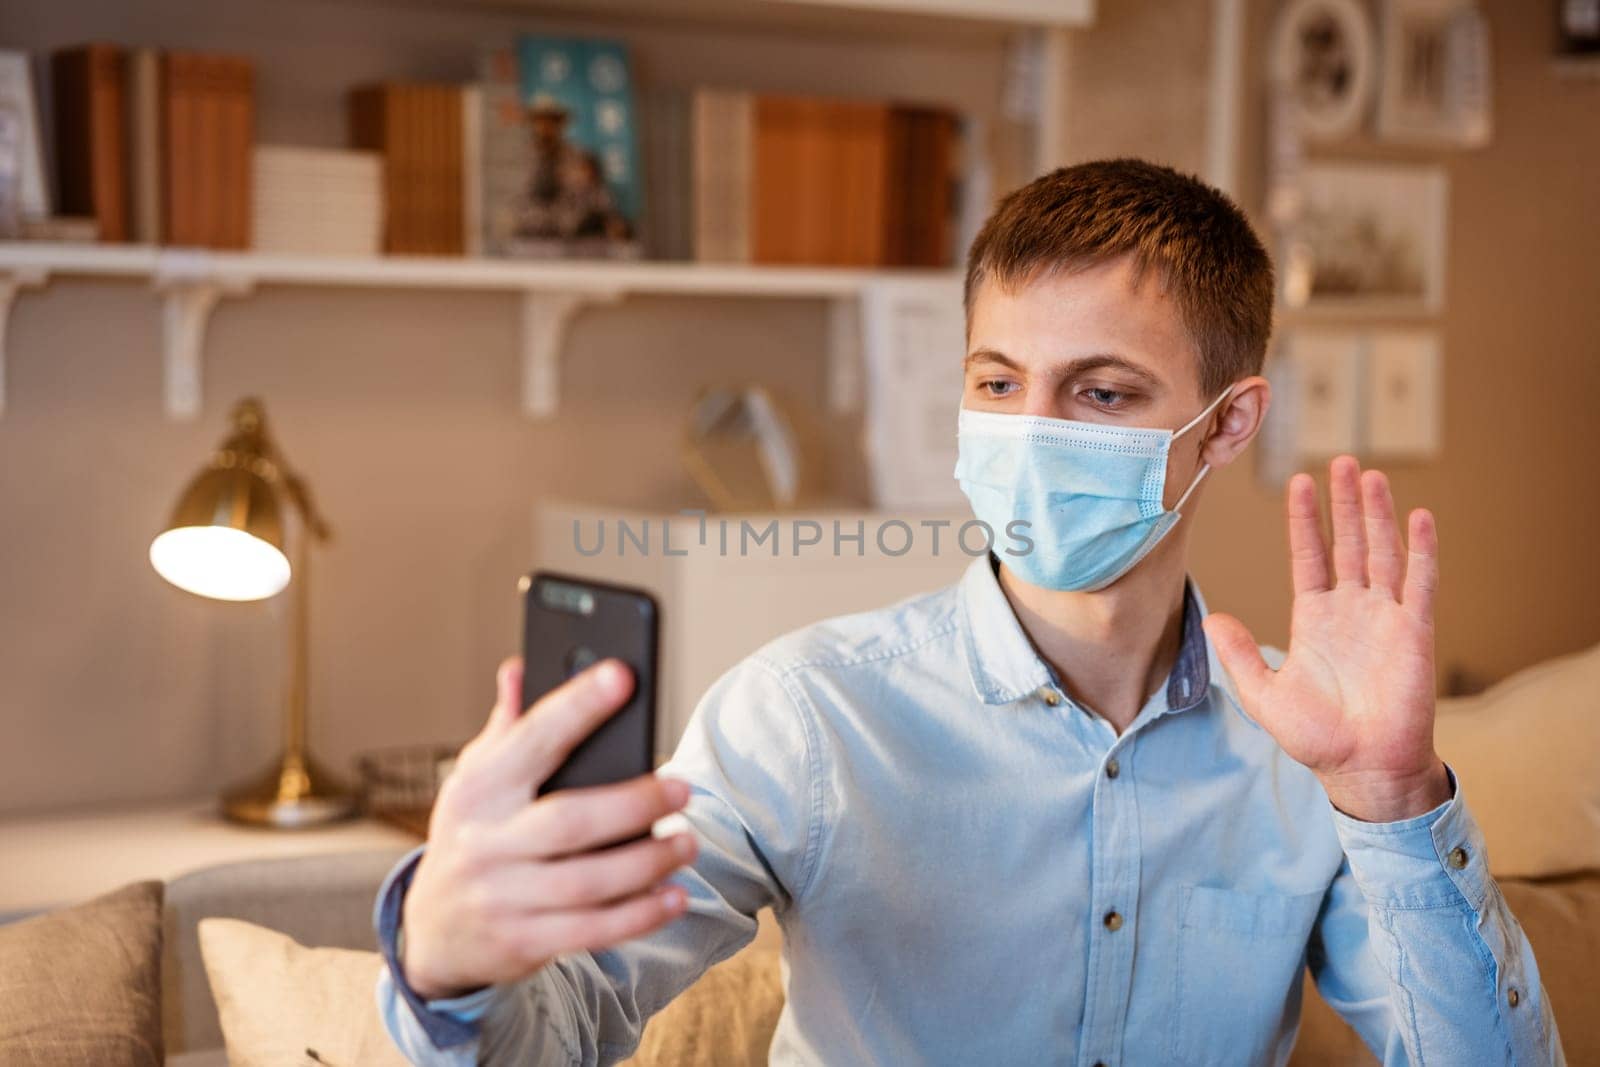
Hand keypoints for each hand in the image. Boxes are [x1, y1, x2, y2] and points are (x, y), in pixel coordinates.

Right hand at [401, 657, 698, 1000]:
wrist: (431, 934)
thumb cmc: (472, 836)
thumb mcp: (474, 780)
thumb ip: (506, 728)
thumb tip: (521, 665)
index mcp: (478, 789)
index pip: (533, 739)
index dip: (578, 706)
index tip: (623, 676)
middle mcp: (485, 843)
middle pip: (570, 820)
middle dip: (635, 803)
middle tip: (683, 789)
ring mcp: (501, 897)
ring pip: (588, 882)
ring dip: (647, 863)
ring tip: (688, 843)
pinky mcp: (521, 943)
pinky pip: (590, 931)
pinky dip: (639, 916)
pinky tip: (673, 896)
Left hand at [1202, 456, 1450, 822]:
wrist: (1363, 768)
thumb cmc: (1318, 737)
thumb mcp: (1264, 695)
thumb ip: (1241, 655)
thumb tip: (1211, 620)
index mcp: (1316, 618)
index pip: (1310, 556)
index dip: (1306, 520)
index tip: (1301, 484)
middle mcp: (1352, 610)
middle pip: (1349, 543)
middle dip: (1345, 503)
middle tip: (1342, 461)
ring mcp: (1385, 618)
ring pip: (1382, 552)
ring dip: (1378, 514)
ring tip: (1372, 476)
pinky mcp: (1414, 632)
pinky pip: (1419, 583)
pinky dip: (1420, 550)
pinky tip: (1418, 518)